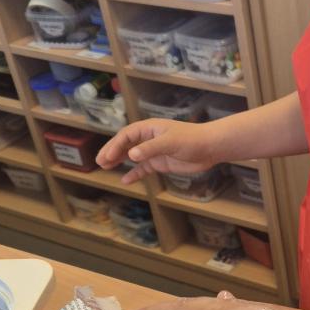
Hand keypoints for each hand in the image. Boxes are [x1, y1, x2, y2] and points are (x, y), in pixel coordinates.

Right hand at [96, 119, 212, 184]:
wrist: (210, 148)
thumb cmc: (191, 140)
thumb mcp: (170, 142)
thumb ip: (150, 148)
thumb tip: (131, 154)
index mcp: (149, 128)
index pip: (127, 135)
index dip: (115, 145)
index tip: (106, 156)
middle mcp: (149, 138)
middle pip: (126, 144)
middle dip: (112, 152)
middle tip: (100, 162)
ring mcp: (154, 151)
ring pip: (132, 156)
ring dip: (119, 160)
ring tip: (106, 167)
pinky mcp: (160, 162)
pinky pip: (143, 168)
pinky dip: (135, 173)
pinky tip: (125, 180)